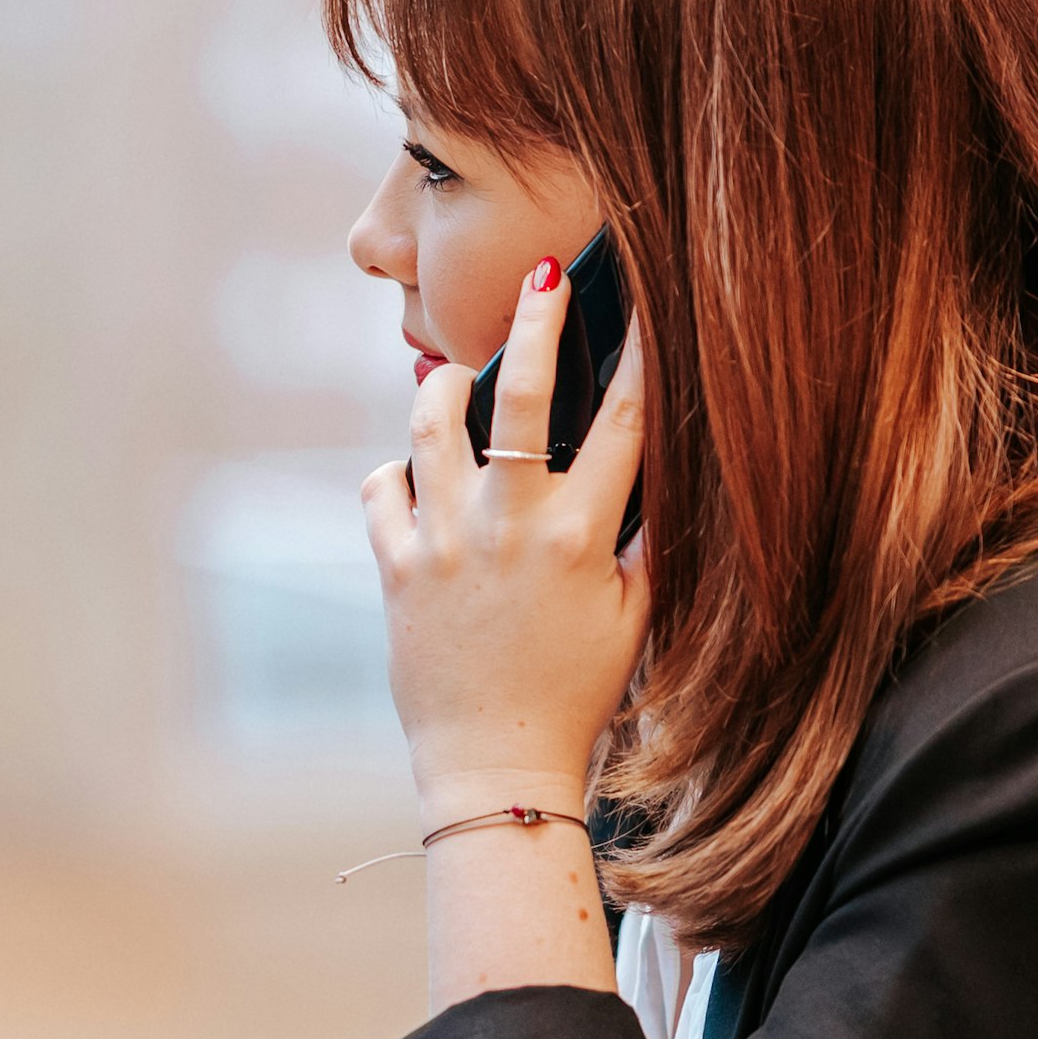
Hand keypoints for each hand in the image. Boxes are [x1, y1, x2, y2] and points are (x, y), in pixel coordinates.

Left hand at [361, 255, 650, 824]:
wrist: (496, 765)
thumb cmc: (577, 692)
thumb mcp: (636, 616)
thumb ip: (644, 540)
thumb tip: (656, 474)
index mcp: (582, 536)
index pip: (622, 421)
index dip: (640, 351)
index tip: (646, 296)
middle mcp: (510, 527)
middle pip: (522, 397)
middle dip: (537, 321)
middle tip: (542, 273)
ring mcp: (445, 543)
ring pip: (431, 425)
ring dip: (444, 388)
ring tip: (456, 379)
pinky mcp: (395, 569)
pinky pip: (380, 488)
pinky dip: (394, 474)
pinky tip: (413, 478)